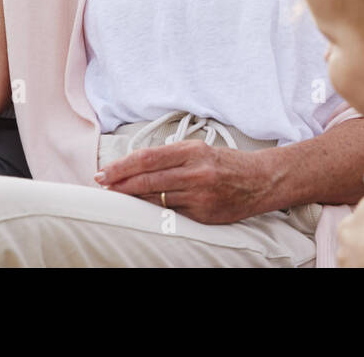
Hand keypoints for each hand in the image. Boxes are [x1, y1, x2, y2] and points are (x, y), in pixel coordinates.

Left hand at [94, 140, 273, 224]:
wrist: (260, 180)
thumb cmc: (227, 163)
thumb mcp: (199, 150)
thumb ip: (170, 157)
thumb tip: (135, 167)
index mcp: (192, 151)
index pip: (148, 158)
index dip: (122, 166)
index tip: (105, 172)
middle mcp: (196, 171)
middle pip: (147, 179)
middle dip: (120, 184)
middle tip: (103, 186)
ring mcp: (200, 194)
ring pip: (155, 198)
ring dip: (132, 199)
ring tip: (116, 198)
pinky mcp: (204, 214)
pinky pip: (171, 213)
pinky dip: (153, 211)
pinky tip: (141, 210)